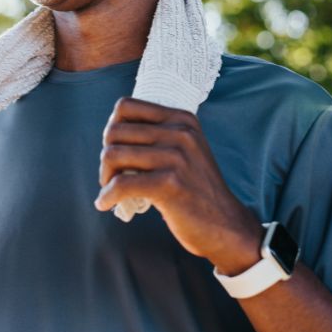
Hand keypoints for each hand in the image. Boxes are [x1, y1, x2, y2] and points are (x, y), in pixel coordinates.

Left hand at [95, 97, 262, 273]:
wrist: (225, 225)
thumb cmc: (195, 189)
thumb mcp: (184, 150)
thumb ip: (157, 135)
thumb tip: (110, 131)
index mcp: (182, 119)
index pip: (126, 106)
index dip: (113, 128)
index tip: (116, 149)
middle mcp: (180, 133)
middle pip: (115, 131)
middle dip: (106, 156)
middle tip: (111, 176)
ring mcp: (176, 157)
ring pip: (113, 155)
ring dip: (105, 176)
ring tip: (110, 189)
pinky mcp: (169, 184)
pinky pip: (120, 184)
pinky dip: (107, 196)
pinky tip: (105, 204)